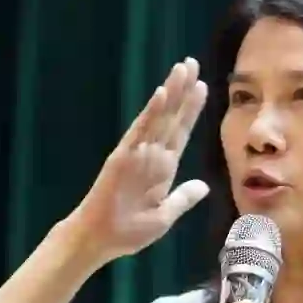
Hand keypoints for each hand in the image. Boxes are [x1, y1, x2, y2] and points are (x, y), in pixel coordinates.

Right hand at [68, 58, 209, 261]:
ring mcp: (137, 154)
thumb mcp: (164, 215)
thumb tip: (203, 186)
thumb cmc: (128, 231)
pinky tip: (162, 94)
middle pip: (171, 117)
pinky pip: (140, 132)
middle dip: (183, 90)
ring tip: (182, 69)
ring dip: (171, 93)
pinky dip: (151, 113)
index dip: (192, 109)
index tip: (203, 86)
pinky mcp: (123, 157)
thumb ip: (183, 198)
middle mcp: (152, 155)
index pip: (181, 131)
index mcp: (163, 168)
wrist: (100, 240)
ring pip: (158, 117)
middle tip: (192, 62)